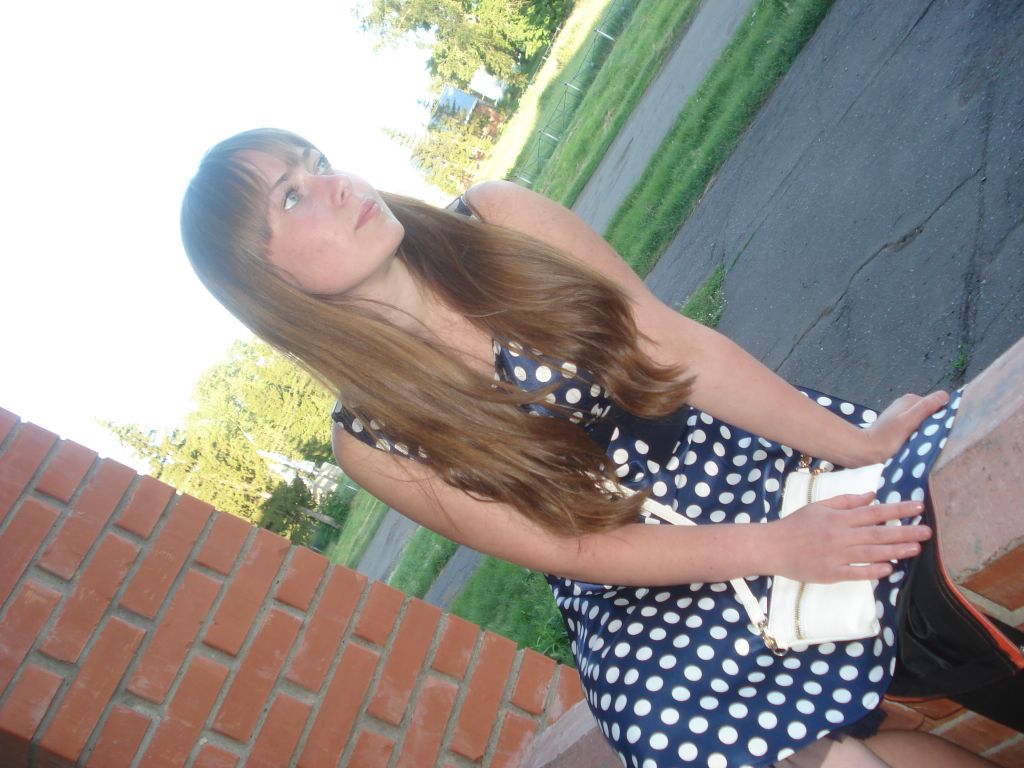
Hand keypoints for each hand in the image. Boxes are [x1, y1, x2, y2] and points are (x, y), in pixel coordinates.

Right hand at [769, 493, 930, 582]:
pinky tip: (890, 569)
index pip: (874, 512)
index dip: (898, 510)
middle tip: (928, 532)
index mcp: (838, 518)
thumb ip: (846, 501)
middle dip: (905, 532)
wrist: (772, 547)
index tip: (918, 507)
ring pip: (872, 553)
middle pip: (878, 534)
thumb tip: (872, 496)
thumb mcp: (819, 506)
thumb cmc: (796, 525)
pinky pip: (857, 573)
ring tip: (916, 549)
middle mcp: (840, 536)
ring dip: (896, 551)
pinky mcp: (831, 573)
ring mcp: (837, 556)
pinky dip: (874, 571)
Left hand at [856, 390, 949, 464]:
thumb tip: (944, 395)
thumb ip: (925, 407)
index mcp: (911, 399)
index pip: (938, 403)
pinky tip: (914, 442)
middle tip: (929, 436)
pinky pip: (916, 428)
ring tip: (920, 440)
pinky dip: (918, 434)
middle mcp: (906, 404)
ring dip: (926, 430)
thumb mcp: (909, 420)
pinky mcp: (899, 425)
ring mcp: (902, 414)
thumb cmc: (888, 438)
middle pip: (931, 412)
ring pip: (924, 420)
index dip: (942, 415)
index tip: (939, 427)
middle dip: (934, 423)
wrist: (868, 450)